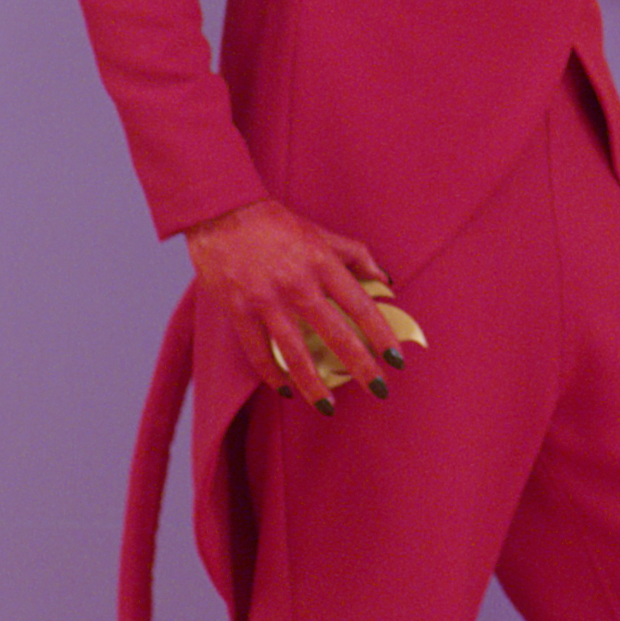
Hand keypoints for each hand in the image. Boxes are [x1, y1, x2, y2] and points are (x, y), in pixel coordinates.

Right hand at [185, 198, 405, 408]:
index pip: (360, 305)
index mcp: (322, 263)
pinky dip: (272, 374)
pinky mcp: (239, 311)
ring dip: (314, 383)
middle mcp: (298, 284)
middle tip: (377, 388)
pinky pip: (258, 352)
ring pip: (295, 352)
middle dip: (359, 365)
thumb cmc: (276, 223)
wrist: (223, 214)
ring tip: (328, 406)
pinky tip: (285, 389)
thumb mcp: (321, 233)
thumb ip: (355, 255)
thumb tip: (384, 279)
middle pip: (335, 333)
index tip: (396, 358)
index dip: (381, 334)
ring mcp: (266, 300)